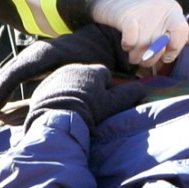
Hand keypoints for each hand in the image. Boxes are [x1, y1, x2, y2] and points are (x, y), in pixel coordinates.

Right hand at [0, 23, 131, 119]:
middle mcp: (36, 52)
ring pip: (8, 73)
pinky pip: (14, 74)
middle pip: (8, 72)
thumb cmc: (96, 58)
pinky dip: (4, 88)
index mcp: (48, 53)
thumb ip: (84, 82)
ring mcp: (33, 55)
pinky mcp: (34, 62)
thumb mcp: (92, 69)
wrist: (99, 40)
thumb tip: (78, 98)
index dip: (3, 90)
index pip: (18, 71)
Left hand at [24, 63, 150, 133]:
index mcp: (93, 70)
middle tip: (88, 110)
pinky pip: (55, 89)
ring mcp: (57, 75)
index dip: (106, 92)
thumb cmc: (88, 111)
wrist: (56, 120)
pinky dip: (59, 97)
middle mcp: (75, 67)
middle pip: (87, 79)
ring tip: (73, 111)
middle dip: (89, 91)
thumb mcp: (112, 104)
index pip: (105, 77)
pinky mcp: (43, 86)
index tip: (101, 106)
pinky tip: (60, 111)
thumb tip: (145, 88)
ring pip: (71, 83)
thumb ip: (128, 94)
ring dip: (74, 93)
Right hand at [87, 0, 188, 66]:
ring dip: (136, 55)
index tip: (166, 53)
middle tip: (145, 52)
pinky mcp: (126, 17)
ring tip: (134, 47)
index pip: (183, 33)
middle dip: (151, 58)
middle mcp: (162, 11)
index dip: (174, 50)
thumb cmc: (145, 14)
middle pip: (160, 49)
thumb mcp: (167, 21)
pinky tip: (127, 39)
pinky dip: (127, 45)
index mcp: (174, 12)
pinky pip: (130, 43)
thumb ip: (185, 33)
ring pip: (143, 50)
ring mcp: (144, 13)